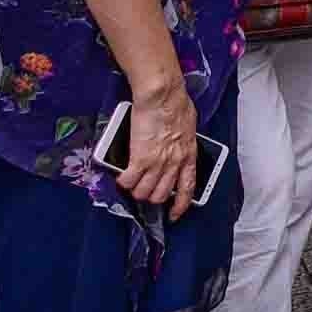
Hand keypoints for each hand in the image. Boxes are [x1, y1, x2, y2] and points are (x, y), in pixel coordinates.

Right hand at [115, 79, 201, 220]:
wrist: (163, 96)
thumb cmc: (176, 104)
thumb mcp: (188, 127)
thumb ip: (183, 141)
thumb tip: (177, 143)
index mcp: (188, 156)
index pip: (187, 189)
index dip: (180, 205)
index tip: (174, 214)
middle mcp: (174, 163)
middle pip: (162, 195)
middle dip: (152, 197)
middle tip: (144, 191)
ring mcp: (157, 163)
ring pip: (144, 192)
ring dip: (136, 191)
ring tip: (131, 184)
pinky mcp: (140, 158)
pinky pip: (129, 181)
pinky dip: (123, 182)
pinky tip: (122, 177)